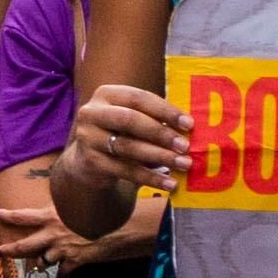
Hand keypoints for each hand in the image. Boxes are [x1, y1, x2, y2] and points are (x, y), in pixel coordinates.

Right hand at [66, 79, 185, 197]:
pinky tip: (169, 183)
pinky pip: (125, 170)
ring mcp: (88, 138)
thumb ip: (154, 118)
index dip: (165, 111)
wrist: (89, 161)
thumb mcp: (133, 119)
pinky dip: (151, 177)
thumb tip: (188, 127)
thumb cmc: (120, 134)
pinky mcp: (91, 162)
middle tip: (185, 146)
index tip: (189, 124)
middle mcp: (92, 113)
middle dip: (161, 133)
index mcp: (106, 94)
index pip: (138, 98)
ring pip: (128, 147)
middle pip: (130, 120)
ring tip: (183, 164)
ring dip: (160, 156)